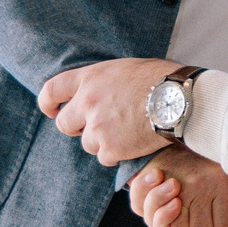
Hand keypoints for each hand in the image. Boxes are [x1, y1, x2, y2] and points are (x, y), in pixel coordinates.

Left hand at [39, 57, 180, 164]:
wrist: (180, 101)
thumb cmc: (162, 79)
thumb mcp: (126, 69)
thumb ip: (105, 82)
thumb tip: (102, 90)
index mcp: (90, 78)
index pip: (52, 90)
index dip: (47, 103)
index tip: (50, 110)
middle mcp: (87, 102)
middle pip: (64, 124)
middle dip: (77, 128)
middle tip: (95, 128)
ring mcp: (97, 127)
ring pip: (88, 144)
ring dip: (103, 142)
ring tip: (127, 132)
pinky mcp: (111, 148)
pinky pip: (105, 157)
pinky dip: (118, 154)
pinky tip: (134, 143)